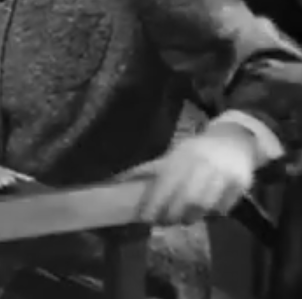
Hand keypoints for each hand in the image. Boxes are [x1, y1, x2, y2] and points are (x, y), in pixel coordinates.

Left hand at [120, 122, 258, 225]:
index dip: (154, 202)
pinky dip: (213, 212)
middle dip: (173, 214)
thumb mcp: (174, 154)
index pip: (165, 183)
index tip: (145, 218)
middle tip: (164, 223)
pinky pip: (224, 206)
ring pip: (205, 204)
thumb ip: (151, 169)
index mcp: (182, 156)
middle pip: (186, 198)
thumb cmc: (197, 150)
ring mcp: (224, 174)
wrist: (234, 139)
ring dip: (192, 216)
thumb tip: (120, 180)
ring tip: (183, 219)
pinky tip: (206, 212)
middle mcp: (203, 164)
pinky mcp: (241, 183)